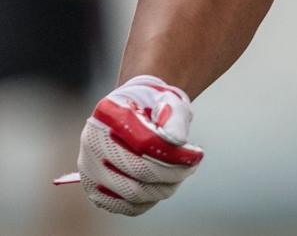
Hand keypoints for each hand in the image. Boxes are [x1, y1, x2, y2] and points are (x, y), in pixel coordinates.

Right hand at [73, 75, 203, 215]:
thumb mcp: (168, 98)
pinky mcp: (94, 189)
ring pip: (133, 192)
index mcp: (109, 112)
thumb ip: (174, 115)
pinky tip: (163, 185)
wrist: (135, 108)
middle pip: (139, 170)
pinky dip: (150, 200)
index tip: (197, 154)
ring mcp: (90, 168)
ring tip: (181, 174)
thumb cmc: (153, 103)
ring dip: (164, 188)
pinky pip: (126, 206)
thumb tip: (178, 141)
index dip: (174, 154)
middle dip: (173, 172)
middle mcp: (92, 141)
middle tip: (193, 165)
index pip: (144, 143)